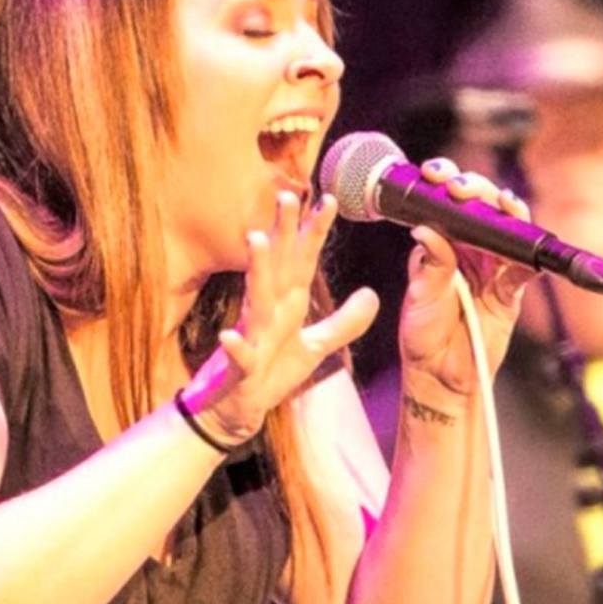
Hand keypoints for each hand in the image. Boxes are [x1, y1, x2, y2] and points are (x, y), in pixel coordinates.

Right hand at [184, 191, 379, 442]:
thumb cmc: (270, 372)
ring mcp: (252, 335)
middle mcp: (268, 311)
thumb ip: (345, 322)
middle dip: (283, 231)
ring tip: (257, 240)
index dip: (315, 231)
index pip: (303, 261)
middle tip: (287, 194)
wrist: (234, 409)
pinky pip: (238, 354)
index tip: (329, 199)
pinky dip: (235, 345)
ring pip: (255, 297)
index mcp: (287, 304)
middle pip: (278, 265)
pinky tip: (230, 336)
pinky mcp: (240, 366)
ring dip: (256, 270)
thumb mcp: (316, 347)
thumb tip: (372, 293)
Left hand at [399, 159, 534, 397]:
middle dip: (474, 189)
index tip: (435, 175)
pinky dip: (529, 254)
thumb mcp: (420, 296)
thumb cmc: (423, 333)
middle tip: (460, 187)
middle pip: (480, 207)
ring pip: (508, 229)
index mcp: (441, 244)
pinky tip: (524, 242)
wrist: (440, 373)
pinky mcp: (512, 291)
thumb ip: (430, 265)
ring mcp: (494, 267)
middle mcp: (469, 250)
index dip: (444, 183)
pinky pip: (526, 267)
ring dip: (506, 211)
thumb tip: (426, 229)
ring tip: (499, 202)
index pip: (446, 204)